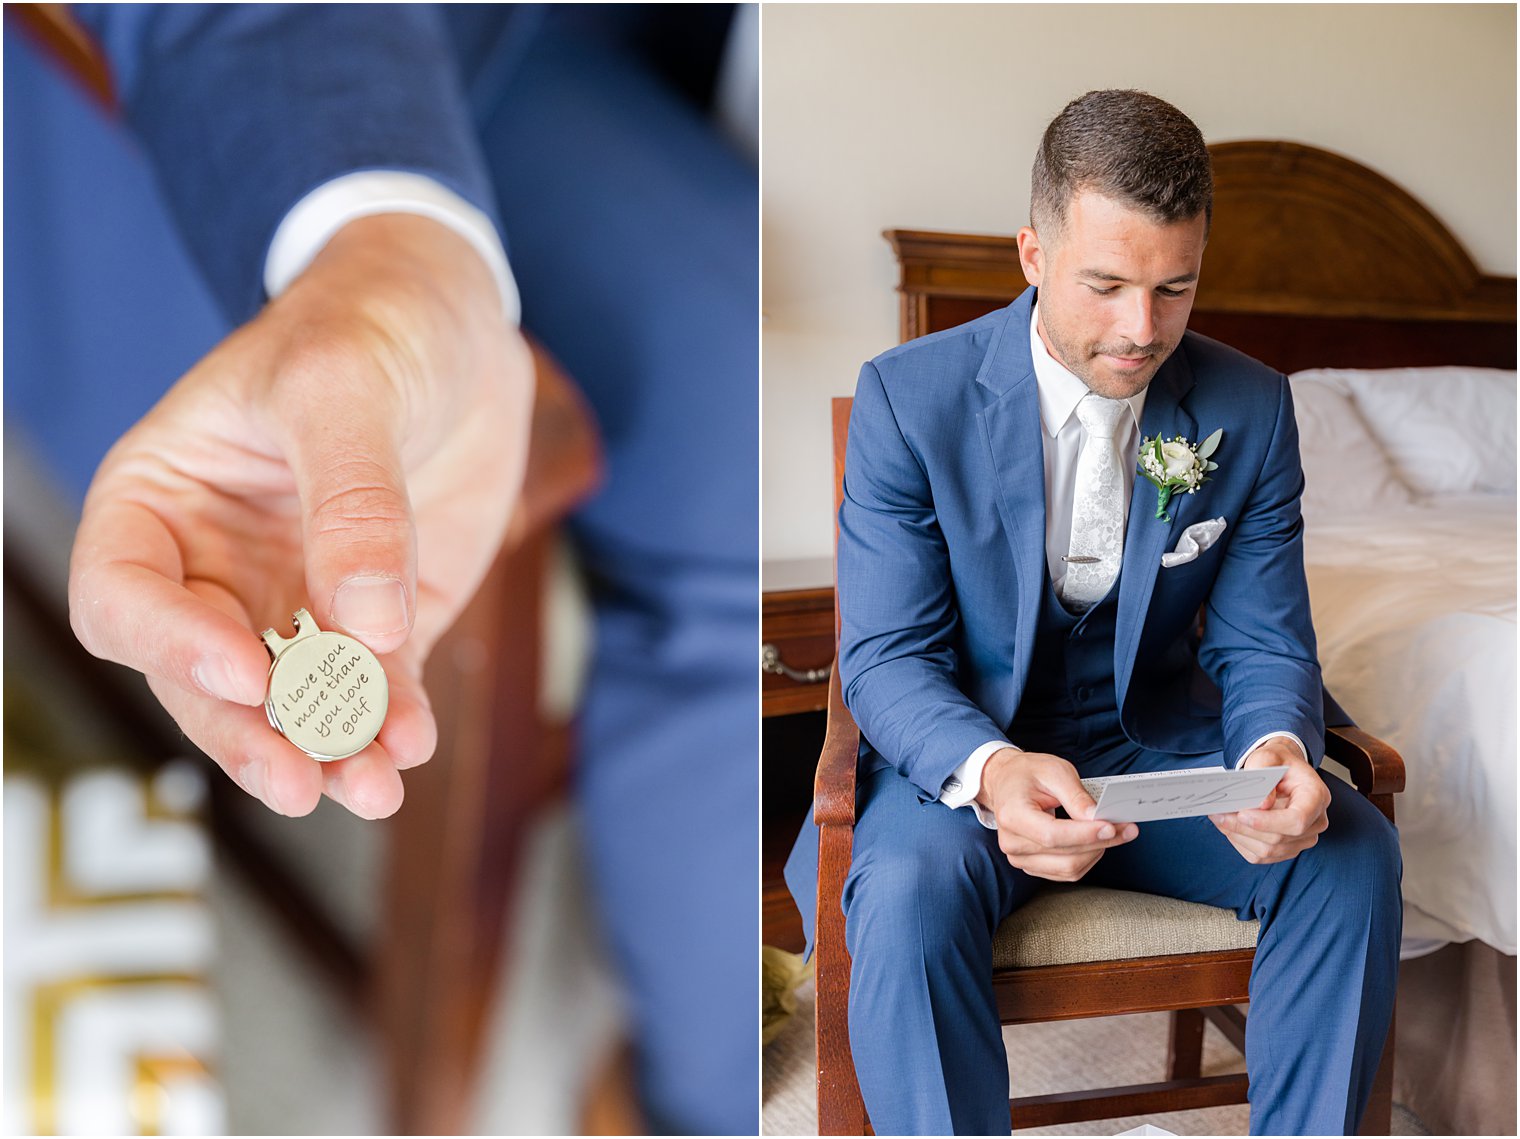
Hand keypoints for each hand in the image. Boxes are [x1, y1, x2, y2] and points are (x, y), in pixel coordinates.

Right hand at [69, 214, 533, 818]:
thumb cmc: (369, 326)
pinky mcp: (380, 620)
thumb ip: (351, 500)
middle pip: (206, 678)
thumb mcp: (344, 386)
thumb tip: (365, 624)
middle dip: (253, 734)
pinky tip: (413, 745)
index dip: (171, 645)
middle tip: (301, 782)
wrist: (456, 322)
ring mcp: (300, 599)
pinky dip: (393, 720)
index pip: (123, 597)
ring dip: (330, 749)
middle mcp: (218, 566)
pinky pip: (377, 687)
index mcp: (162, 501)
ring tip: (373, 786)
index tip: (248, 671)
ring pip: (294, 701)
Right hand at [975, 749, 1137, 881]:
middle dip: (1101, 843)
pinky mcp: (1032, 866)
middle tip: (1126, 827)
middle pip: (1065, 856)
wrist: (1007, 782)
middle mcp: (1012, 842)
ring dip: (1097, 852)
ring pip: (1069, 868)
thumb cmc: (1028, 774)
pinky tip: (1096, 842)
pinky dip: (1087, 859)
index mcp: (1012, 815)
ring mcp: (1020, 858)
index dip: (1084, 835)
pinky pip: (1066, 872)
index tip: (1111, 826)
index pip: (1052, 835)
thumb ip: (1075, 796)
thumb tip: (1097, 818)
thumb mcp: (1054, 771)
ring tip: (1113, 833)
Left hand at [1209, 739, 1329, 863]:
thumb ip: (1263, 771)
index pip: (1297, 820)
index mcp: (1316, 796)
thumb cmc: (1277, 763)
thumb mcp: (1267, 755)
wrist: (1283, 770)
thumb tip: (1262, 805)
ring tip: (1218, 818)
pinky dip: (1241, 842)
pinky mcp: (1289, 849)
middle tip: (1217, 813)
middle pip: (1279, 838)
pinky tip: (1228, 827)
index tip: (1242, 814)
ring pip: (1268, 851)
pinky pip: (1261, 856)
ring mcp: (1304, 839)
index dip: (1268, 822)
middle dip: (1243, 828)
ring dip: (1238, 836)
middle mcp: (1316, 822)